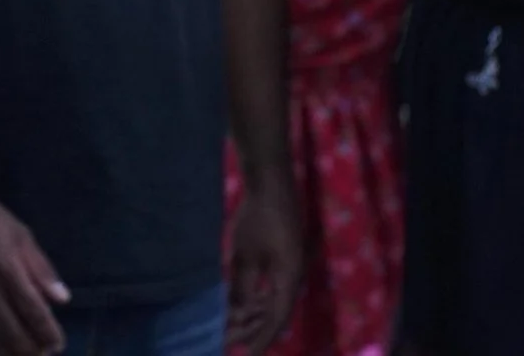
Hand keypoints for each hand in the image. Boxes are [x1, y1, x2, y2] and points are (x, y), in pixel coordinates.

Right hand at [0, 170, 67, 355]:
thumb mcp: (21, 234)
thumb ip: (42, 268)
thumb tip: (63, 299)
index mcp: (8, 270)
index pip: (33, 311)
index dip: (48, 333)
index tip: (58, 344)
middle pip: (12, 333)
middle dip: (31, 350)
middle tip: (44, 354)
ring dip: (9, 353)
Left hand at [226, 175, 302, 352]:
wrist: (271, 184)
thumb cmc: (258, 217)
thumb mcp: (245, 255)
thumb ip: (242, 286)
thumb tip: (236, 313)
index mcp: (289, 278)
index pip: (277, 318)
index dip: (263, 338)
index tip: (248, 353)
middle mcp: (293, 276)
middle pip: (275, 311)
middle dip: (253, 328)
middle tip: (230, 340)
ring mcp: (289, 266)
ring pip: (273, 300)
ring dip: (254, 314)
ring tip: (232, 326)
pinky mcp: (282, 256)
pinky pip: (272, 286)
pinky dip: (257, 297)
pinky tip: (242, 304)